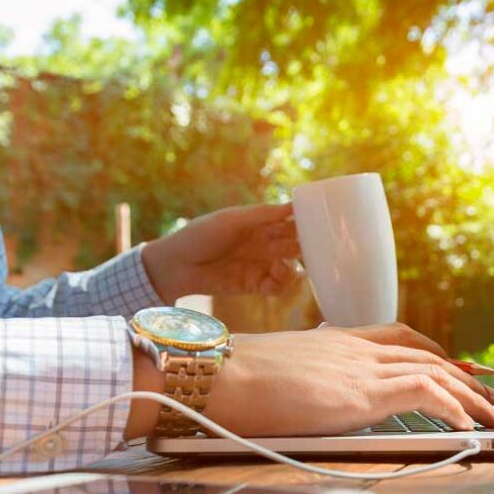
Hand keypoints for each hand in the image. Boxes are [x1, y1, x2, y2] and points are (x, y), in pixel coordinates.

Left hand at [140, 203, 301, 302]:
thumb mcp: (232, 220)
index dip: (304, 224)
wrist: (177, 265)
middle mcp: (263, 245)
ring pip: (290, 268)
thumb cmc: (200, 235)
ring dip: (292, 267)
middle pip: (294, 246)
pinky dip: (281, 284)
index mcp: (259, 225)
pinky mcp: (253, 286)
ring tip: (281, 266)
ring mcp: (259, 265)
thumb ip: (262, 215)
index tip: (317, 225)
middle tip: (302, 248)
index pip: (290, 223)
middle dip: (302, 247)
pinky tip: (274, 278)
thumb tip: (292, 207)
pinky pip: (276, 287)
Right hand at [202, 323, 493, 435]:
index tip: (452, 363)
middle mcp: (353, 348)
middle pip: (425, 355)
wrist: (215, 374)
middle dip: (462, 374)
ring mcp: (359, 368)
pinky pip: (424, 393)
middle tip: (489, 390)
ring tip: (493, 415)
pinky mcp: (360, 393)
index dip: (431, 351)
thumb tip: (303, 393)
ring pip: (433, 372)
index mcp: (335, 339)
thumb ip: (301, 375)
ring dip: (469, 396)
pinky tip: (466, 423)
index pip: (397, 337)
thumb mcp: (275, 368)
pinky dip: (451, 406)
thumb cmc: (230, 376)